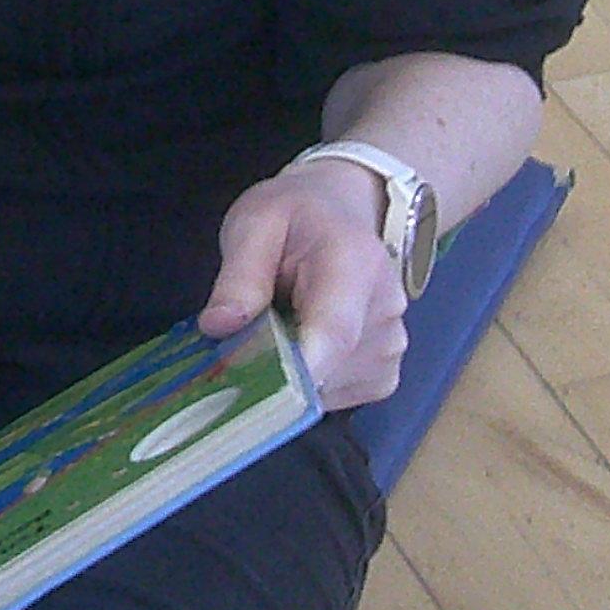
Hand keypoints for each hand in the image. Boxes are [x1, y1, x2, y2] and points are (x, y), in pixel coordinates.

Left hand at [201, 156, 408, 405]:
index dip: (293, 371)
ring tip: (277, 328)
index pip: (334, 334)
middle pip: (324, 371)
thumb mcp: (254, 224)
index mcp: (356, 265)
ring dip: (288, 375)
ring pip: (324, 390)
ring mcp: (391, 348)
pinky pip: (336, 397)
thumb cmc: (295, 216)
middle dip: (272, 370)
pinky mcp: (384, 373)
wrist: (340, 213)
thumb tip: (219, 325)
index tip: (248, 389)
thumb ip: (240, 275)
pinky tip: (299, 344)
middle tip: (239, 339)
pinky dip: (307, 383)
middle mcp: (385, 312)